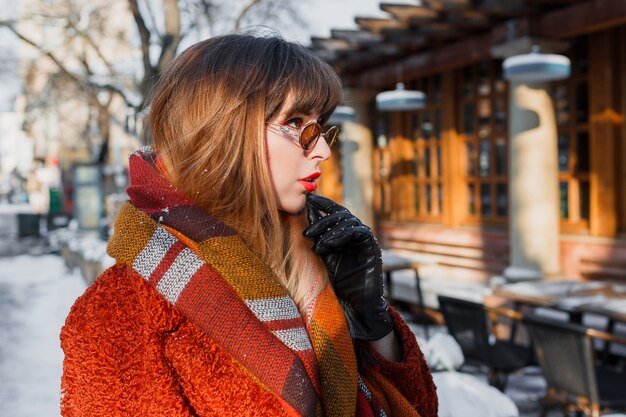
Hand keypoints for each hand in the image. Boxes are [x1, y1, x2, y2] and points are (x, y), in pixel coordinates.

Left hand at [303, 193, 392, 340]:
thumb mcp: (323, 257)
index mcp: (344, 234)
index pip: (335, 212)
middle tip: (306, 231)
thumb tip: (301, 220)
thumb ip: (317, 239)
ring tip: (314, 242)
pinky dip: (342, 234)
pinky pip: (359, 232)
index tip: (309, 199)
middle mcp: (356, 234)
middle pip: (341, 214)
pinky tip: (327, 244)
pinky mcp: (372, 247)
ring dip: (329, 229)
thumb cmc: (337, 283)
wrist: (354, 305)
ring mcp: (365, 240)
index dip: (323, 203)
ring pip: (349, 221)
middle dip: (322, 219)